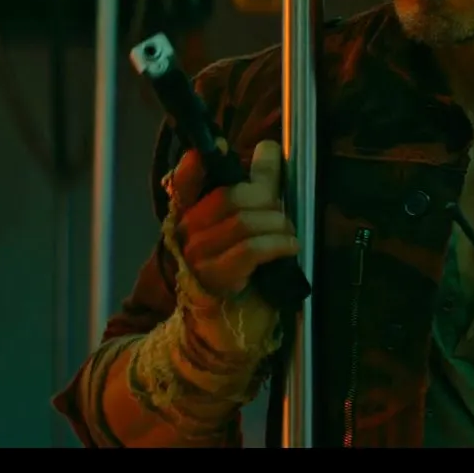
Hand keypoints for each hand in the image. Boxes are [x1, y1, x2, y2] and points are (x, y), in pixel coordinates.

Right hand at [168, 139, 299, 299]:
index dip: (196, 163)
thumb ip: (257, 183)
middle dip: (266, 200)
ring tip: (289, 234)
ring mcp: (197, 256)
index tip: (218, 146)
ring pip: (244, 222)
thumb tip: (268, 147)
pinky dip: (277, 244)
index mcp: (189, 213)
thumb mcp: (248, 221)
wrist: (226, 326)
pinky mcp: (216, 278)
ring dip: (277, 224)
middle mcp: (186, 231)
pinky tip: (290, 247)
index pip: (183, 181)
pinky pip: (251, 250)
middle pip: (229, 197)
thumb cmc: (238, 269)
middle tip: (281, 214)